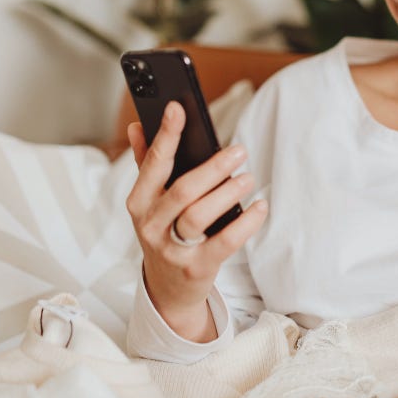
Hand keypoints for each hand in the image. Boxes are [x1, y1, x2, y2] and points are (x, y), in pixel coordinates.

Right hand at [124, 102, 267, 339]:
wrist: (168, 290)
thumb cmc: (164, 233)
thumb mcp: (150, 202)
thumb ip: (146, 164)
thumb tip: (138, 125)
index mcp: (139, 203)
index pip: (153, 163)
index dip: (166, 135)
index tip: (178, 108)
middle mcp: (150, 225)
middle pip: (183, 191)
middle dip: (213, 167)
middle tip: (239, 150)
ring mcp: (172, 249)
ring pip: (199, 216)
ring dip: (227, 193)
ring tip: (248, 178)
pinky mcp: (196, 268)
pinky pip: (224, 243)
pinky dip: (245, 223)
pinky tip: (260, 207)